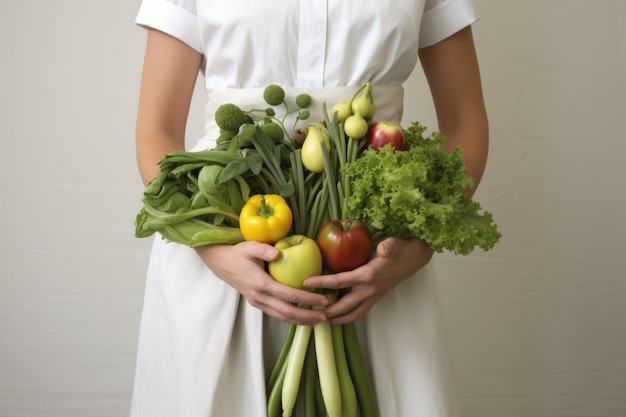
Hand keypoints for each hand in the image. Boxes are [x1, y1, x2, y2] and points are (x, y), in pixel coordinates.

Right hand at [194, 241, 328, 324]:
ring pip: (282, 317)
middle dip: (308, 316)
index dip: (307, 299)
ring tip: (319, 319)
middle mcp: (259, 297)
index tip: (323, 299)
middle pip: (287, 313)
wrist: (222, 264)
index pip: (288, 295)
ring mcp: (258, 303)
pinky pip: (278, 315)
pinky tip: (304, 316)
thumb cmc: (239, 254)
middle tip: (326, 315)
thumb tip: (279, 253)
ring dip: (301, 321)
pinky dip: (292, 318)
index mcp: (260, 284)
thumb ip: (264, 249)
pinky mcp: (259, 304)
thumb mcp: (250, 246)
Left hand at [302, 237, 433, 323]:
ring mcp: (373, 295)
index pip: (339, 281)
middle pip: (343, 306)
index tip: (305, 283)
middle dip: (326, 312)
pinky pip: (359, 311)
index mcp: (368, 276)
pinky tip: (339, 313)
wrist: (416, 256)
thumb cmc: (402, 248)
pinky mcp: (376, 296)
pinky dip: (348, 315)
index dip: (321, 282)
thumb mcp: (395, 245)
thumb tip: (383, 248)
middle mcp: (369, 290)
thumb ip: (389, 247)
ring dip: (337, 319)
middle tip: (308, 314)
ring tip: (322, 320)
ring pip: (353, 314)